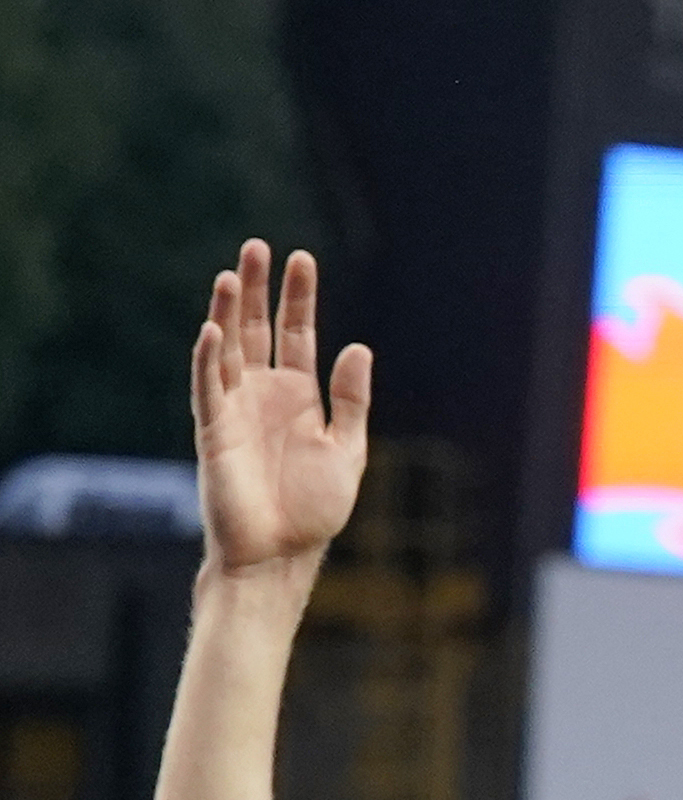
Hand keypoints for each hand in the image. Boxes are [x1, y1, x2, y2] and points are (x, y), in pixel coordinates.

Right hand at [192, 240, 370, 587]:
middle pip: (258, 329)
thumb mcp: (347, 449)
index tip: (301, 258)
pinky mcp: (214, 430)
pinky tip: (212, 328)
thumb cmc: (313, 508)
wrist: (282, 553)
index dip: (298, 298)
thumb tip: (358, 346)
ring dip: (228, 312)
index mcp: (298, 396)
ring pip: (227, 348)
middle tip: (258, 246)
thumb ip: (351, 399)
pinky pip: (208, 387)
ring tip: (233, 274)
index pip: (296, 334)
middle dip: (259, 289)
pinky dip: (208, 358)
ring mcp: (235, 408)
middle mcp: (263, 394)